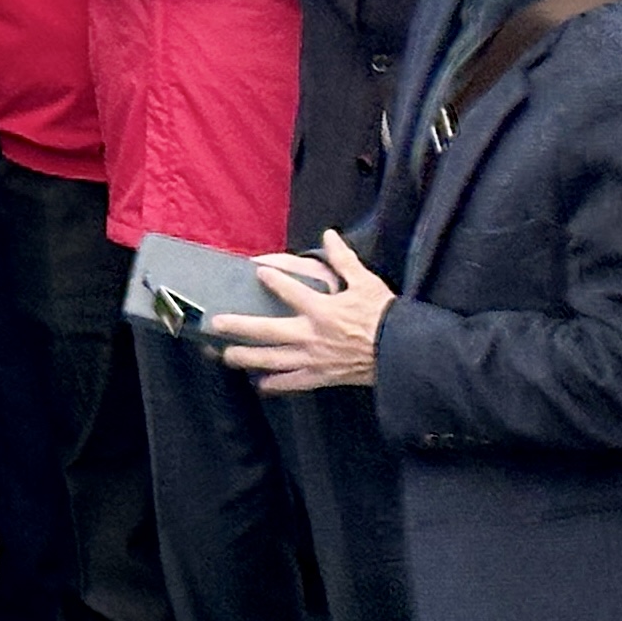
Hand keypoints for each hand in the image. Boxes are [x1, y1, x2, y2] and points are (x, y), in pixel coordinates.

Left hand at [211, 231, 393, 393]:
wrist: (405, 353)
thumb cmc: (386, 316)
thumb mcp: (366, 283)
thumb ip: (344, 260)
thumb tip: (330, 235)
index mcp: (323, 309)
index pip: (290, 290)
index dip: (273, 279)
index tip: (257, 271)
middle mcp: (313, 335)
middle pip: (268, 330)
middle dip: (239, 326)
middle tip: (216, 323)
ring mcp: (315, 359)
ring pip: (274, 360)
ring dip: (248, 357)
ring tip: (226, 356)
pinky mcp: (324, 377)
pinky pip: (295, 382)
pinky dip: (277, 384)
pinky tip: (261, 385)